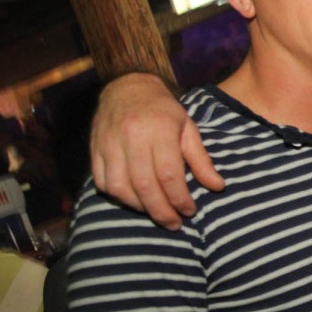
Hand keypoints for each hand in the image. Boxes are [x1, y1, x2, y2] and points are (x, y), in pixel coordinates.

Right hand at [91, 73, 223, 229]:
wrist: (127, 87)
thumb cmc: (163, 111)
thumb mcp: (188, 129)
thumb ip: (201, 160)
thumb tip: (217, 187)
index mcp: (159, 129)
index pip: (169, 174)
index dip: (179, 198)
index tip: (190, 211)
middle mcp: (131, 136)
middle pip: (144, 185)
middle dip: (161, 211)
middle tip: (175, 224)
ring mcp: (108, 143)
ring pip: (120, 187)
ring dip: (139, 207)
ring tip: (156, 213)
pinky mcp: (94, 149)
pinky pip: (102, 182)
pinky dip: (118, 197)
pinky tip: (135, 201)